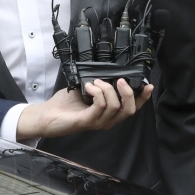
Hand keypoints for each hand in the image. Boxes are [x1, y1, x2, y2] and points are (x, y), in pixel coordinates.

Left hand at [16, 78, 152, 139]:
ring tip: (96, 81)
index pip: (132, 108)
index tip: (148, 85)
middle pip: (129, 110)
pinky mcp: (86, 121)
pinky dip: (98, 93)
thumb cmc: (65, 105)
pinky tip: (90, 86)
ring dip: (107, 89)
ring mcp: (97, 122)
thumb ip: (100, 85)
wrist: (46, 115)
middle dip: (128, 93)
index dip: (142, 98)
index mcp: (109, 114)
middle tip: (120, 80)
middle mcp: (106, 120)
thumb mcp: (87, 91)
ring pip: (115, 107)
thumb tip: (109, 72)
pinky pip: (100, 107)